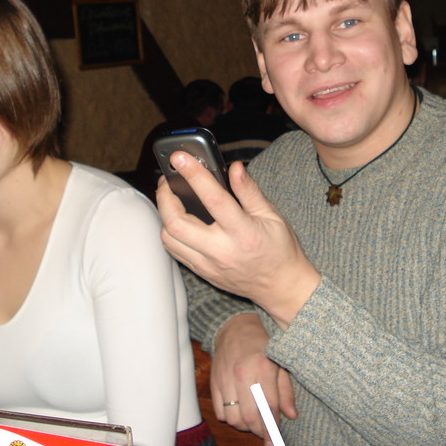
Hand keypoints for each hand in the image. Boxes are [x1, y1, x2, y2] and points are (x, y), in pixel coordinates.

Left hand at [157, 154, 320, 327]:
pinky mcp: (202, 272)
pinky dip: (170, 232)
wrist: (281, 287)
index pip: (213, 199)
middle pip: (178, 223)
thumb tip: (235, 167)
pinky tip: (176, 219)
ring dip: (164, 215)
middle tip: (167, 180)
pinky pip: (175, 251)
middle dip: (165, 197)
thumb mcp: (272, 216)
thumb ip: (249, 191)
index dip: (194, 175)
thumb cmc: (280, 250)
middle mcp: (222, 251)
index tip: (180, 158)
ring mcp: (208, 264)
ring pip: (170, 239)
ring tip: (170, 198)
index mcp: (243, 233)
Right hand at [209, 313, 296, 445]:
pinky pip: (219, 411)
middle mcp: (242, 373)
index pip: (269, 405)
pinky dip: (229, 418)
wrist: (234, 327)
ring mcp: (225, 378)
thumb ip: (286, 390)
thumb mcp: (280, 362)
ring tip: (252, 422)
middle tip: (265, 435)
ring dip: (244, 426)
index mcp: (262, 366)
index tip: (275, 440)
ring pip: (233, 417)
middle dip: (258, 432)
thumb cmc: (261, 344)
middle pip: (249, 416)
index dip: (273, 426)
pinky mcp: (214, 381)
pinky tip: (238, 413)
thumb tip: (290, 414)